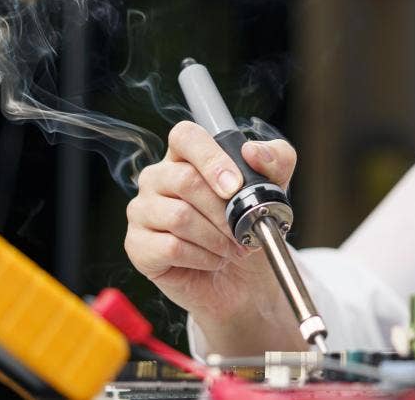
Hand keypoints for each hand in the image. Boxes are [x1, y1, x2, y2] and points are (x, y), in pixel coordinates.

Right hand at [124, 121, 296, 325]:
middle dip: (224, 212)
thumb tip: (253, 151)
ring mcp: (143, 211)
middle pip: (185, 180)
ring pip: (179, 217)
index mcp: (186, 156)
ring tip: (232, 247)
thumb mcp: (275, 190)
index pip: (185, 136)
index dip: (211, 159)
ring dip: (217, 238)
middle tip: (243, 230)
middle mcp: (158, 178)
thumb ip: (276, 160)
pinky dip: (202, 257)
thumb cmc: (250, 227)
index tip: (235, 187)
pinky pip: (170, 247)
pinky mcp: (138, 246)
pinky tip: (213, 260)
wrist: (246, 278)